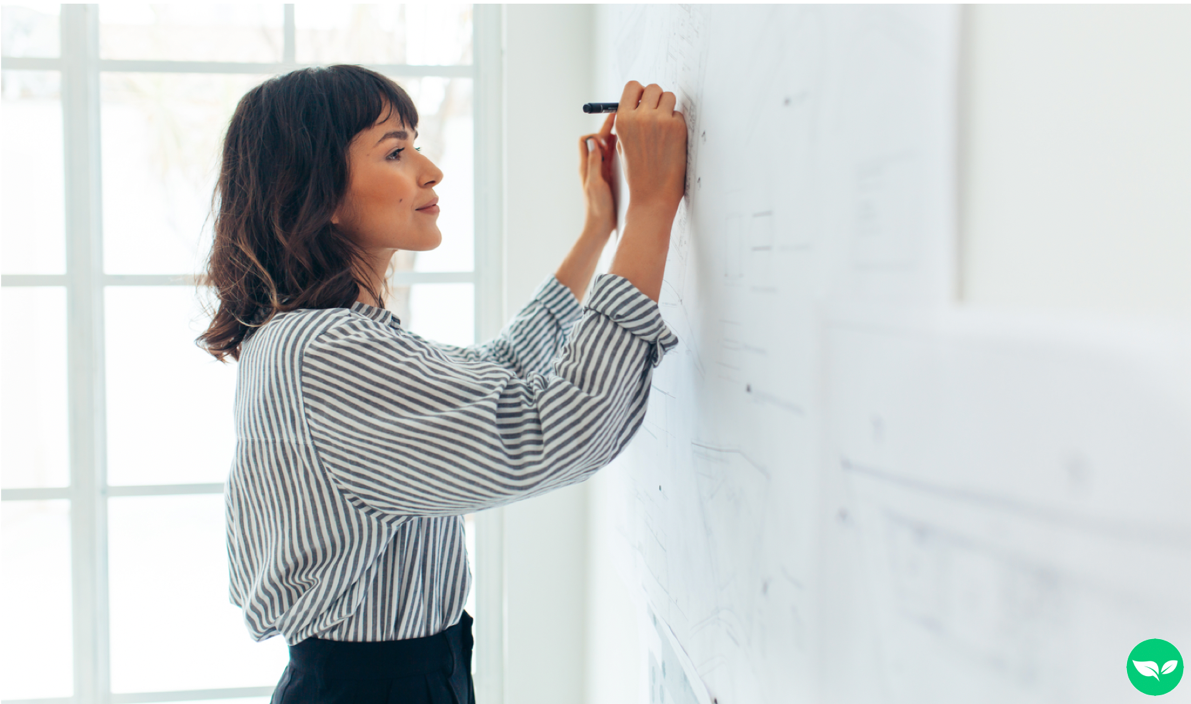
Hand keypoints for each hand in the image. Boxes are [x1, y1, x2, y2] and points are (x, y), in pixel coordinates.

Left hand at [579, 112, 617, 237]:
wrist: (600, 226)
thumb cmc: (596, 208)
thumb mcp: (595, 183)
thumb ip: (594, 162)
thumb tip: (593, 140)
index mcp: (586, 166)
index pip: (586, 140)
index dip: (596, 133)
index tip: (607, 132)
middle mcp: (593, 166)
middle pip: (598, 141)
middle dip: (608, 129)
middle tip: (621, 116)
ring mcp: (602, 171)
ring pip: (608, 148)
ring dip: (615, 137)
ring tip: (628, 128)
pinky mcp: (610, 177)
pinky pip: (614, 158)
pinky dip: (620, 149)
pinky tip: (630, 146)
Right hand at [614, 81, 686, 215]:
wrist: (652, 196)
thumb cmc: (637, 173)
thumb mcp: (623, 145)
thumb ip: (628, 122)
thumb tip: (640, 102)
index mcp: (622, 120)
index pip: (632, 86)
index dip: (640, 92)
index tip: (644, 101)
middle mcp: (640, 117)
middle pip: (653, 88)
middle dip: (656, 98)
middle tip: (658, 113)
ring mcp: (660, 121)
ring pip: (669, 97)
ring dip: (668, 108)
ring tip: (665, 128)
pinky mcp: (677, 128)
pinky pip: (679, 114)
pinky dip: (677, 124)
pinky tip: (672, 142)